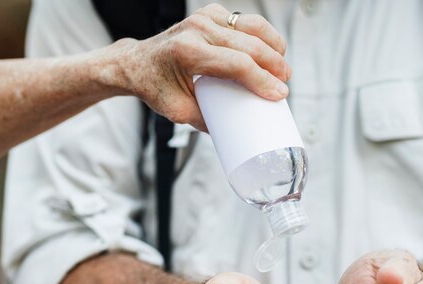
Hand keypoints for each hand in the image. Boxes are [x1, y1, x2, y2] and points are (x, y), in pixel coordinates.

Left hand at [104, 3, 290, 129]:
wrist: (137, 63)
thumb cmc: (155, 87)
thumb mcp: (178, 112)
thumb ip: (208, 122)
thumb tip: (239, 131)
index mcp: (188, 53)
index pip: (237, 64)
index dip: (263, 80)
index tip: (279, 95)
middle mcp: (197, 29)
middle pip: (250, 45)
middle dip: (275, 65)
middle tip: (285, 84)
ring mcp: (204, 17)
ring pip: (252, 26)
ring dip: (273, 46)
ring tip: (282, 67)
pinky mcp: (210, 13)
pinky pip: (244, 20)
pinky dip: (262, 34)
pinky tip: (270, 49)